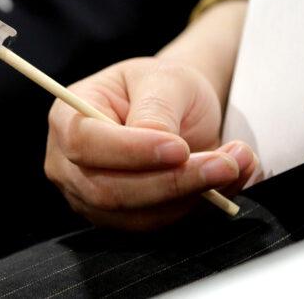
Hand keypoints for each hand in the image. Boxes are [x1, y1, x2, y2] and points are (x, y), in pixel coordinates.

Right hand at [45, 56, 256, 229]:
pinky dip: (197, 207)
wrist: (176, 107)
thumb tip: (159, 142)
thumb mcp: (163, 79)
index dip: (130, 151)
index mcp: (67, 117)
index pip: (85, 143)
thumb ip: (156, 108)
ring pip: (138, 216)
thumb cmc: (161, 86)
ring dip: (192, 197)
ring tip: (236, 164)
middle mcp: (69, 164)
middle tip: (225, 163)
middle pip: (109, 190)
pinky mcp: (123, 219)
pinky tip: (227, 182)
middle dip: (171, 182)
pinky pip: (159, 225)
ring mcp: (91, 198)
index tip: (179, 148)